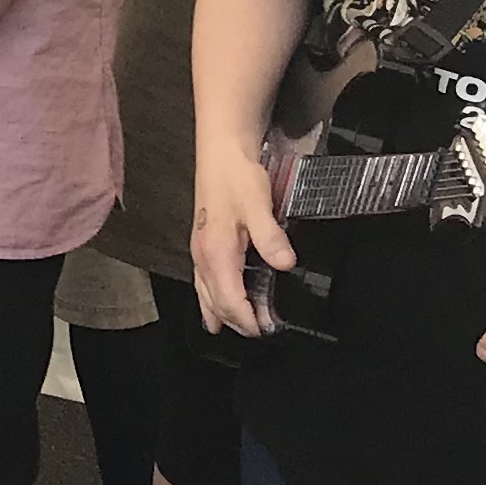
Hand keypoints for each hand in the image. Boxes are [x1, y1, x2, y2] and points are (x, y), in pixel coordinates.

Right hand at [192, 136, 298, 335]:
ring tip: (235, 329)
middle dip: (236, 321)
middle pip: (216, 302)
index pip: (230, 299)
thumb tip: (286, 264)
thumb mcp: (259, 204)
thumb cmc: (239, 177)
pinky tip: (214, 306)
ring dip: (221, 313)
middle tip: (262, 333)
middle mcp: (203, 257)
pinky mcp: (202, 243)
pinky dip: (210, 300)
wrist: (221, 151)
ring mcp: (199, 251)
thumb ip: (271, 237)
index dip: (248, 319)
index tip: (267, 331)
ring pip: (205, 294)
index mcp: (216, 252)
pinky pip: (202, 282)